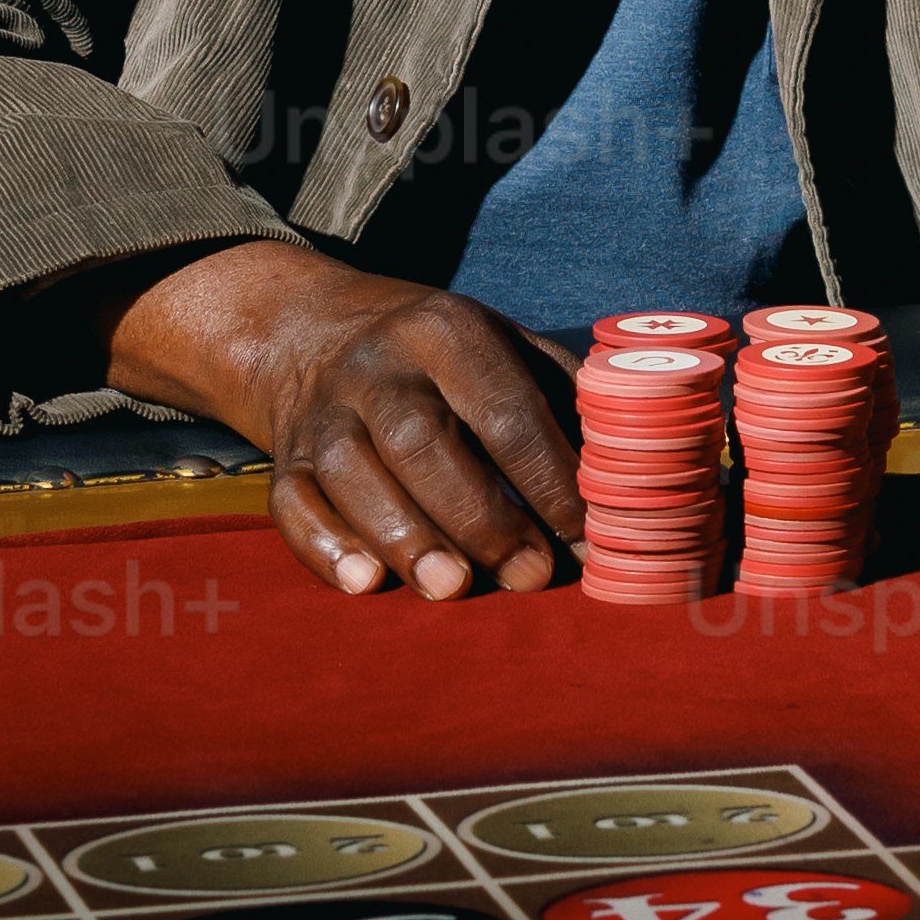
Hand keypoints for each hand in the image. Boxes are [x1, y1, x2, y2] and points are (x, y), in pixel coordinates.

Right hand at [91, 237, 581, 599]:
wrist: (315, 333)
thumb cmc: (446, 362)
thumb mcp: (507, 349)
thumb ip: (565, 404)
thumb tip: (634, 481)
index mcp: (446, 331)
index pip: (505, 410)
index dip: (548, 478)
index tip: (585, 534)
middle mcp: (378, 368)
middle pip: (421, 441)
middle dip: (479, 515)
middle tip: (528, 575)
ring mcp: (324, 415)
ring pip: (353, 475)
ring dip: (405, 537)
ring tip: (452, 588)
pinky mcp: (286, 461)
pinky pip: (294, 507)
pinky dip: (326, 549)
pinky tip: (366, 585)